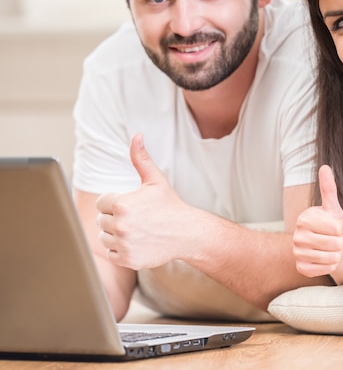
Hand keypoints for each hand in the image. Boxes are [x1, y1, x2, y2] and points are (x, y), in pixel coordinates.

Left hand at [96, 133, 192, 269]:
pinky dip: (120, 249)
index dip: (116, 202)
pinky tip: (136, 241)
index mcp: (122, 204)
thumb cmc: (170, 205)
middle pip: (101, 220)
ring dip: (116, 234)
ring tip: (136, 229)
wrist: (188, 232)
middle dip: (115, 218)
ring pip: (104, 237)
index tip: (132, 205)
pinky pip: (110, 253)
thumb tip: (136, 136)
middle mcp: (120, 225)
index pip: (101, 202)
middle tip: (137, 218)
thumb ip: (141, 158)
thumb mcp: (155, 180)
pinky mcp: (126, 259)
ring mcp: (123, 244)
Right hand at [292, 165, 342, 276]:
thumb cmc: (329, 222)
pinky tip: (326, 258)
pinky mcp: (301, 268)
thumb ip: (329, 188)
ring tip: (331, 247)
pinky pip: (326, 270)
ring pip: (332, 258)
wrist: (323, 243)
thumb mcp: (332, 206)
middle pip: (336, 244)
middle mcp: (297, 237)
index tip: (339, 225)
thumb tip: (324, 166)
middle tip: (335, 237)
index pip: (337, 228)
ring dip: (337, 254)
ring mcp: (297, 253)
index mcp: (304, 219)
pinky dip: (331, 265)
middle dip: (341, 241)